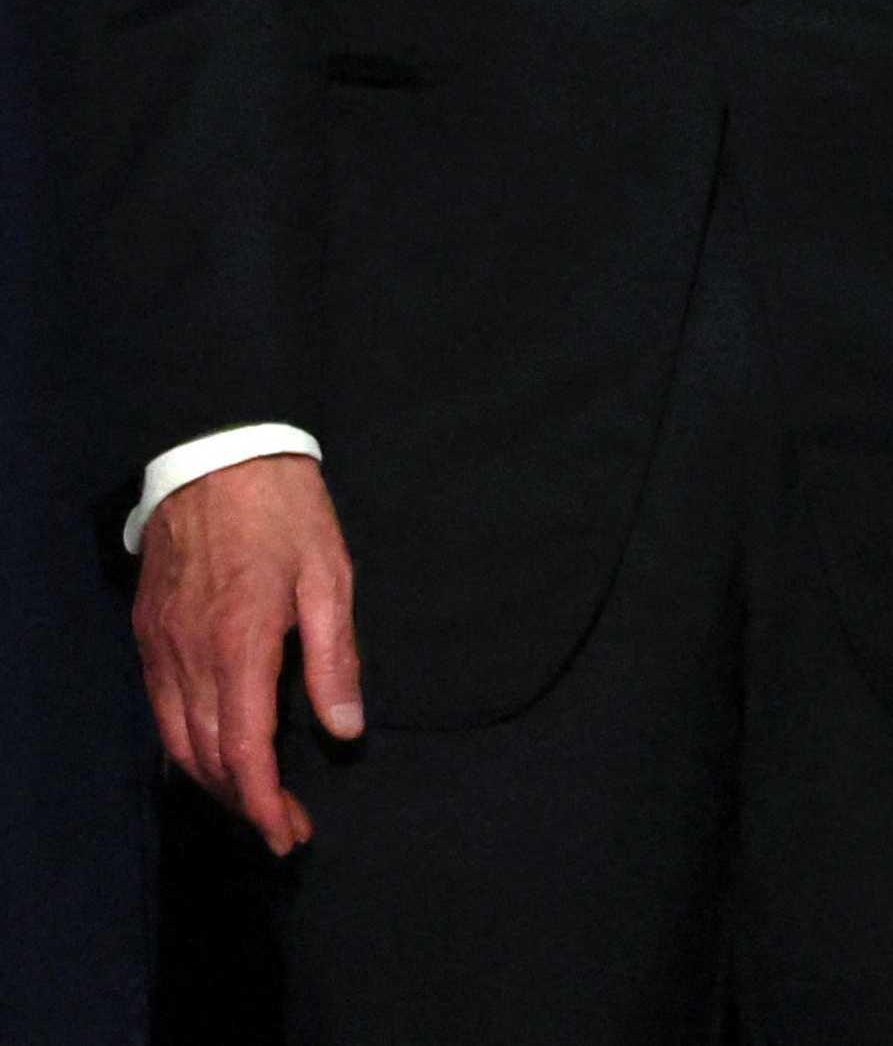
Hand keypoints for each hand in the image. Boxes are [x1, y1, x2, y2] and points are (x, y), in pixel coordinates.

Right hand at [133, 454, 357, 853]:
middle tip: (285, 827)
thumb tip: (344, 729)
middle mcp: (188, 657)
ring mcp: (160, 648)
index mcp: (239, 645)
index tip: (287, 835)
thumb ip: (335, 657)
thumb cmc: (285, 513)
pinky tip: (218, 755)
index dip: (263, 803)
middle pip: (206, 759)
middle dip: (244, 803)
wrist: (217, 457)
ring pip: (177, 742)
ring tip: (259, 802)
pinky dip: (188, 747)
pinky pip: (162, 711)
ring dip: (215, 782)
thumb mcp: (330, 577)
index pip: (243, 751)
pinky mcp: (149, 636)